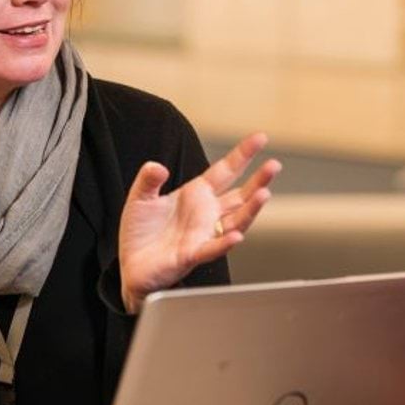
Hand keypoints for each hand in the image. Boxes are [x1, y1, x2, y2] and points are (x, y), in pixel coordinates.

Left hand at [118, 133, 280, 313]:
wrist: (130, 266)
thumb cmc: (139, 233)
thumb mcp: (140, 198)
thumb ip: (148, 180)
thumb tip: (157, 166)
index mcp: (195, 195)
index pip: (225, 171)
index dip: (242, 155)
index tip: (260, 139)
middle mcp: (205, 214)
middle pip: (240, 195)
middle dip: (258, 180)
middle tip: (274, 165)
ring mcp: (203, 234)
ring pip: (235, 221)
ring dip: (250, 209)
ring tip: (264, 194)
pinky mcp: (192, 255)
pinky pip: (212, 248)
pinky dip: (224, 243)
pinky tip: (235, 236)